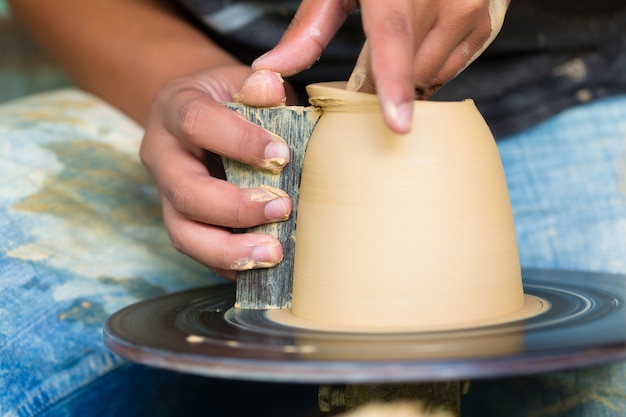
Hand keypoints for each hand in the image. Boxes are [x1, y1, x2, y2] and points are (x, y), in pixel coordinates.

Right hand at [140, 65, 294, 278]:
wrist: (202, 118)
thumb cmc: (232, 100)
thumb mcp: (243, 82)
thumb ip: (259, 86)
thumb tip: (269, 85)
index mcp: (175, 109)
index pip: (197, 123)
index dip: (239, 142)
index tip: (282, 157)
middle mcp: (162, 155)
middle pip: (184, 191)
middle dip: (235, 207)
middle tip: (282, 208)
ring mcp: (167, 195)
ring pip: (183, 233)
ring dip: (229, 250)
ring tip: (273, 254)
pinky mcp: (181, 222)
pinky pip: (198, 252)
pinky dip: (230, 265)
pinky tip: (263, 267)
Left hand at [252, 0, 508, 132]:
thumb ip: (308, 28)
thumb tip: (270, 70)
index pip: (394, 40)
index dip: (394, 84)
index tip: (398, 126)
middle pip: (407, 72)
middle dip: (378, 88)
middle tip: (357, 86)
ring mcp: (470, 11)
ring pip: (429, 77)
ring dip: (404, 81)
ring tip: (385, 62)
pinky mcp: (483, 26)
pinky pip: (449, 70)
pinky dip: (426, 72)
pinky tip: (414, 54)